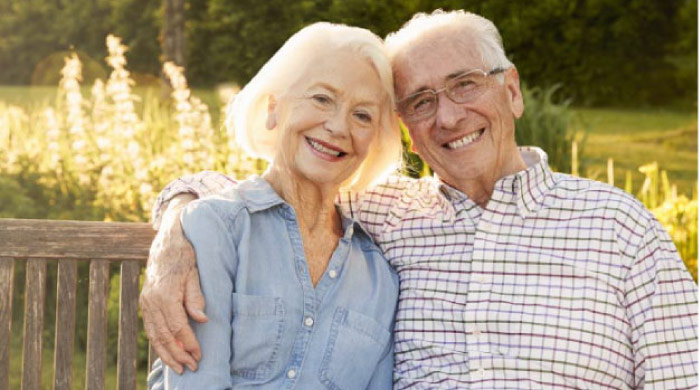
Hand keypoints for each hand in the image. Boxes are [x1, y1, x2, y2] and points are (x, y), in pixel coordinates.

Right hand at [140, 194, 206, 373]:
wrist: (168, 238)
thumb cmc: (185, 254)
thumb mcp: (195, 272)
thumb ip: (195, 296)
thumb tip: (202, 320)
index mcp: (165, 294)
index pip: (178, 326)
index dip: (189, 343)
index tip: (199, 356)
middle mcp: (152, 300)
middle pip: (164, 335)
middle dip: (177, 354)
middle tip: (190, 369)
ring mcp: (146, 301)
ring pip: (154, 334)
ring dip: (166, 353)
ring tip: (178, 368)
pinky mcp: (146, 301)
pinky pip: (150, 327)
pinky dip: (158, 342)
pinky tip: (166, 353)